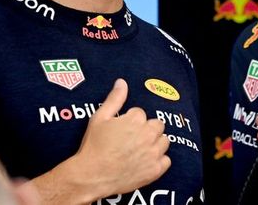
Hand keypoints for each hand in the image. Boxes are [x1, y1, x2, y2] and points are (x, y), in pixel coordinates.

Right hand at [30, 79, 170, 203]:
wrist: (91, 176)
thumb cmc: (94, 146)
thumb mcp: (99, 118)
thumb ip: (114, 99)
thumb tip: (122, 82)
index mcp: (135, 120)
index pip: (140, 114)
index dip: (130, 121)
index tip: (121, 130)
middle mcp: (147, 135)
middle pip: (157, 125)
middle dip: (147, 129)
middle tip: (132, 139)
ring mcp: (152, 154)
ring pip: (164, 141)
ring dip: (155, 143)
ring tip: (139, 150)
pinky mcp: (154, 170)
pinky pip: (166, 161)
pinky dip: (159, 161)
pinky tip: (146, 162)